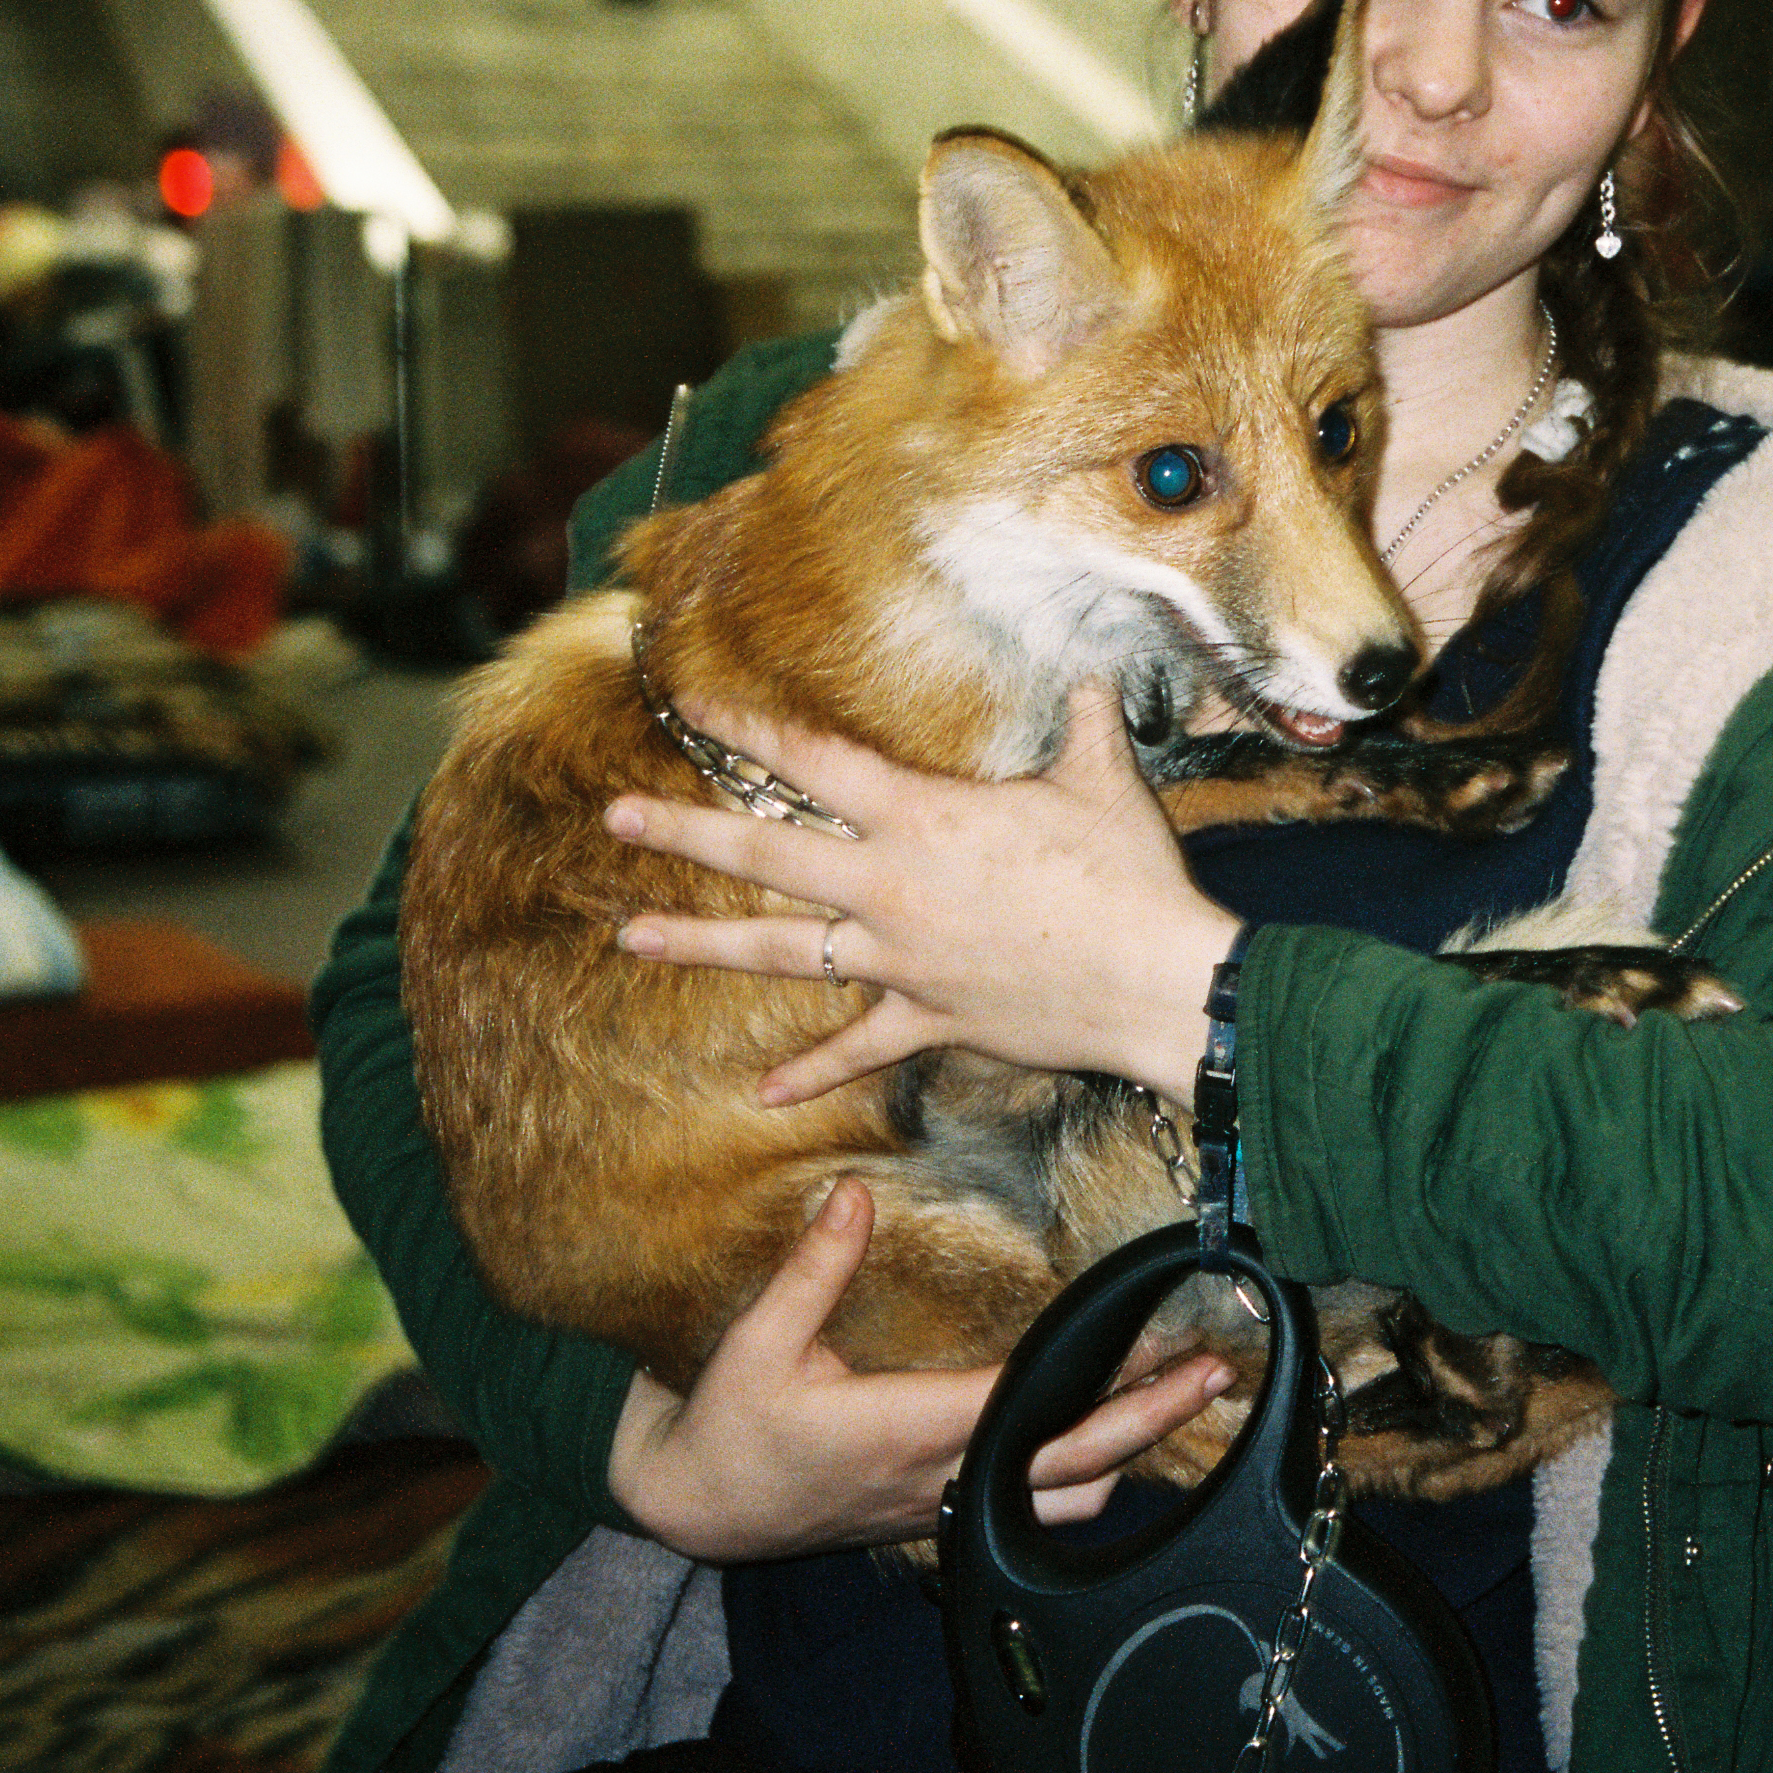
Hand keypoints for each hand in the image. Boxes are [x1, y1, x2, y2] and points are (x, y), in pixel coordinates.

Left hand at [604, 685, 1240, 1104]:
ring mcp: (900, 960)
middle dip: (681, 833)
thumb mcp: (1104, 780)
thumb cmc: (1129, 874)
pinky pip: (859, 1049)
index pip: (812, 762)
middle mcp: (889, 886)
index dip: (747, 729)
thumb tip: (1095, 680)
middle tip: (614, 818)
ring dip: (700, 945)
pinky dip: (813, 1072)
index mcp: (922, 816)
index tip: (692, 707)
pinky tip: (763, 1092)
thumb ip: (1085, 723)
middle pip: (764, 854)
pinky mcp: (929, 1018)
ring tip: (630, 939)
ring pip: (780, 951)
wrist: (1158, 981)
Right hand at [608, 1177, 1230, 1560]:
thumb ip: (812, 1270)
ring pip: (1061, 1507)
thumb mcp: (757, 1340)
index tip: (1155, 1345)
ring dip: (1125, 1459)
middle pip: (1071, 1467)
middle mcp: (937, 1479)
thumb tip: (851, 1194)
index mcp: (904, 1429)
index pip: (1025, 1406)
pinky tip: (1107, 1450)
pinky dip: (1081, 1485)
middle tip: (1211, 1374)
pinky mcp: (935, 1519)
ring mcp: (940, 1509)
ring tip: (1175, 1407)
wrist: (696, 1506)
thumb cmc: (728, 1425)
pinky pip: (1029, 1513)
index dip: (1098, 1380)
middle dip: (1148, 1420)